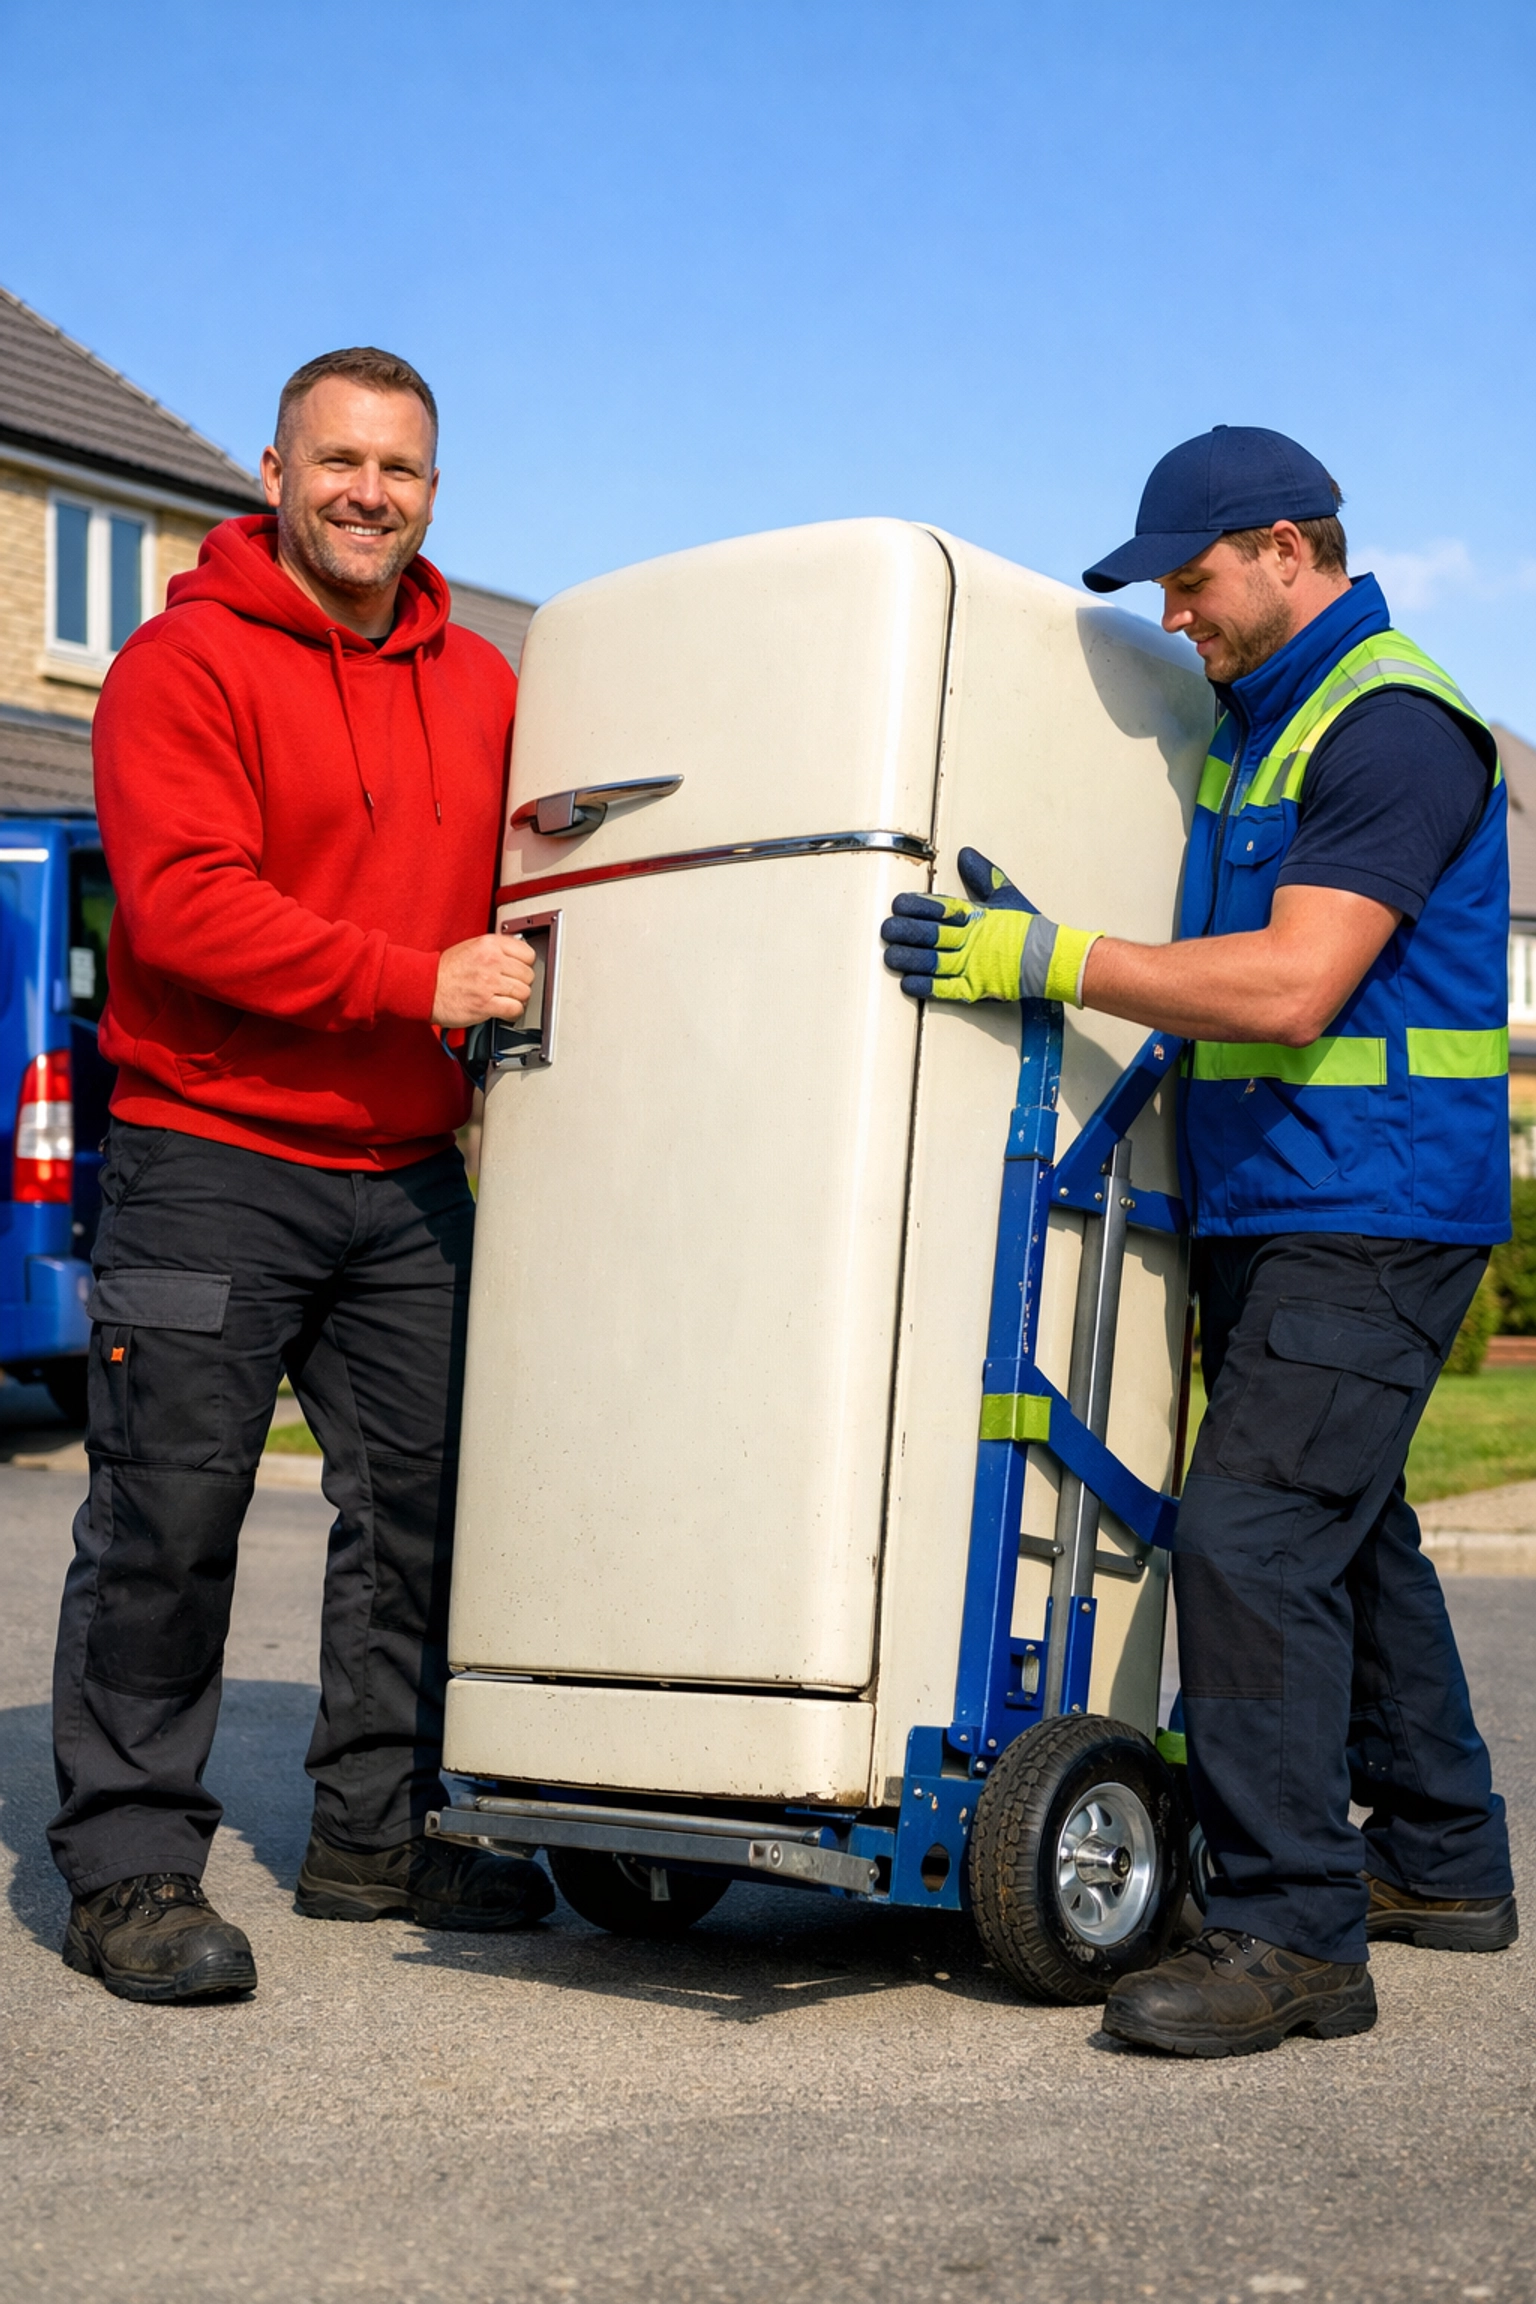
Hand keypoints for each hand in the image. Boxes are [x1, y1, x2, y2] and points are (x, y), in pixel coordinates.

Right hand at [432, 932, 535, 1026]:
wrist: (425, 986)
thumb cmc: (445, 970)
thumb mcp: (471, 947)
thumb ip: (496, 950)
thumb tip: (517, 957)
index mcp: (489, 944)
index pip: (528, 953)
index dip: (525, 964)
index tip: (520, 970)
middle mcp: (491, 961)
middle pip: (528, 975)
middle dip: (522, 983)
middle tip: (511, 987)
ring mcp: (489, 983)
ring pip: (524, 993)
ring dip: (518, 999)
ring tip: (507, 999)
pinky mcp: (485, 1004)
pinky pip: (514, 1009)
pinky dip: (513, 1012)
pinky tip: (505, 1010)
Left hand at [880, 847, 1099, 1006]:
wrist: (1053, 959)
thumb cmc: (1030, 931)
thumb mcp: (1006, 896)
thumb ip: (983, 876)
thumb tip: (966, 855)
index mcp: (976, 916)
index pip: (939, 908)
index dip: (916, 906)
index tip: (899, 904)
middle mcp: (970, 940)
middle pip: (930, 934)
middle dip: (905, 931)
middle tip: (887, 929)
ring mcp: (972, 965)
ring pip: (932, 961)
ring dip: (908, 958)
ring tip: (890, 955)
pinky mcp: (976, 988)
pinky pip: (946, 988)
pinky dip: (926, 986)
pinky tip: (908, 982)